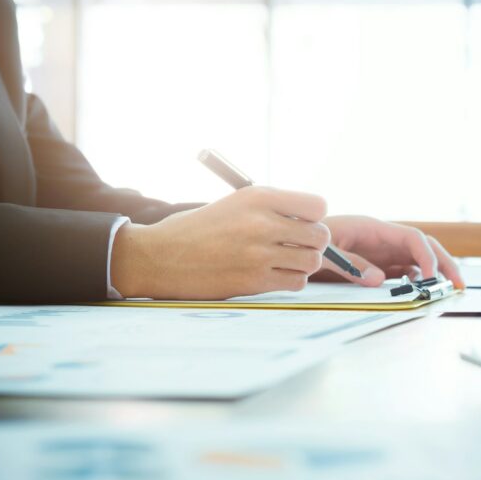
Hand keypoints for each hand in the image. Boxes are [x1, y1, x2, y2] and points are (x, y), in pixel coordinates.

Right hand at [110, 187, 330, 298]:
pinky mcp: (253, 280)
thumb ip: (273, 209)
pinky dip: (291, 280)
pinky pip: (296, 282)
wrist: (160, 256)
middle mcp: (261, 223)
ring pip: (312, 261)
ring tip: (285, 261)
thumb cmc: (198, 229)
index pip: (317, 206)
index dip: (314, 217)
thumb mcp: (235, 204)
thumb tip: (313, 223)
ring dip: (304, 263)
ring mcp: (259, 253)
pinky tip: (275, 274)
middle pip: (320, 235)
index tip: (302, 223)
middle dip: (314, 242)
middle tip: (297, 246)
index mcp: (258, 197)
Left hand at [315, 216, 464, 288]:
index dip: (427, 256)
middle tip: (460, 284)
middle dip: (444, 263)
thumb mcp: (325, 253)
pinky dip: (417, 281)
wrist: (293, 244)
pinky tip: (421, 293)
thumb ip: (351, 264)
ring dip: (435, 274)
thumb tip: (380, 279)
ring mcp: (381, 252)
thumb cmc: (307, 242)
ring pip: (418, 260)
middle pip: (423, 247)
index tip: (432, 278)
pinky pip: (404, 272)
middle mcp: (382, 239)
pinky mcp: (377, 265)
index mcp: (373, 228)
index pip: (412, 238)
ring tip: (448, 291)